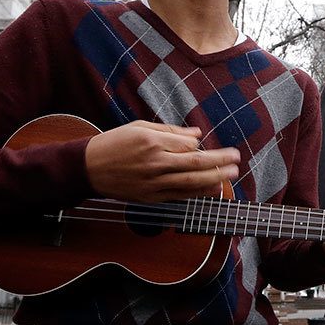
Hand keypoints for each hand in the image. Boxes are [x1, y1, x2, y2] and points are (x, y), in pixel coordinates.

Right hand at [85, 121, 239, 202]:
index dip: (201, 145)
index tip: (211, 145)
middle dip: (219, 161)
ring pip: (190, 182)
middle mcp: (154, 163)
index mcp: (151, 142)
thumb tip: (197, 134)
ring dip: (214, 179)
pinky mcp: (150, 197)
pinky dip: (198, 193)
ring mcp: (153, 183)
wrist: (88, 168)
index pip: (187, 145)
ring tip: (231, 174)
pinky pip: (179, 196)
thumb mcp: (139, 127)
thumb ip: (170, 131)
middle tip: (236, 159)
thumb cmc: (114, 143)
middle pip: (195, 163)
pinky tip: (213, 189)